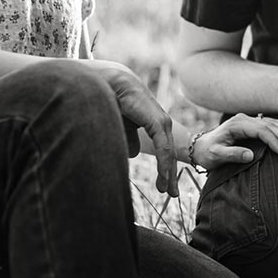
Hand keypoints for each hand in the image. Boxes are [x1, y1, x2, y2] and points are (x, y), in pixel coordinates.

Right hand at [77, 59, 178, 197]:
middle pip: (168, 153)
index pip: (163, 149)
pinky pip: (164, 148)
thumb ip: (128, 139)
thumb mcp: (121, 126)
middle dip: (169, 174)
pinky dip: (164, 164)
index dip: (164, 168)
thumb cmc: (111, 101)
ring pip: (168, 153)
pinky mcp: (157, 122)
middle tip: (171, 193)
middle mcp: (160, 122)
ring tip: (167, 191)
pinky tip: (163, 178)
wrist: (106, 84)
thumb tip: (132, 155)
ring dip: (168, 173)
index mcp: (152, 122)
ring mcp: (161, 122)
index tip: (164, 187)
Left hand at [193, 114, 277, 168]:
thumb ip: (232, 155)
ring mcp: (245, 121)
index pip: (260, 130)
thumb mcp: (216, 156)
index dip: (273, 140)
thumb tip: (250, 155)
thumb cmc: (207, 153)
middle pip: (268, 125)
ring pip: (269, 123)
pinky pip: (266, 123)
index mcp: (236, 125)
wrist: (199, 148)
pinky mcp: (248, 124)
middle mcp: (242, 120)